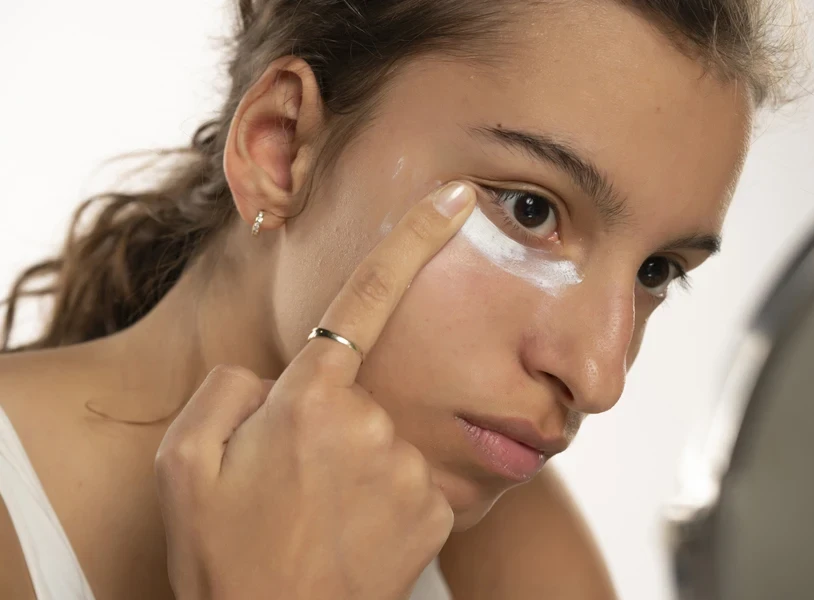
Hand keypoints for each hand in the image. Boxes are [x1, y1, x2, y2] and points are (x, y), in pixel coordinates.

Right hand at [155, 182, 475, 599]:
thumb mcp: (185, 464)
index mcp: (310, 399)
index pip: (367, 297)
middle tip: (286, 482)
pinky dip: (380, 496)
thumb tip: (275, 376)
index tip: (457, 198)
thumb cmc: (225, 555)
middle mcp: (374, 425)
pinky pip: (406, 480)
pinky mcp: (438, 510)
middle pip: (353, 392)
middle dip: (323, 420)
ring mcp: (412, 469)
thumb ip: (226, 391)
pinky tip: (349, 533)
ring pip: (381, 439)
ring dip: (350, 464)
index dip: (415, 239)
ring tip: (313, 517)